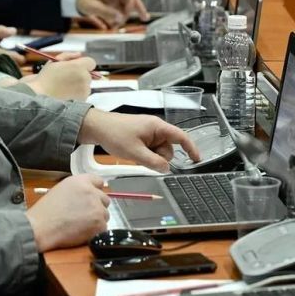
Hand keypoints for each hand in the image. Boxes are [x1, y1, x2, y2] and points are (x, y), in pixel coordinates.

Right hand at [20, 56, 95, 100]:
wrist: (40, 97)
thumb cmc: (46, 79)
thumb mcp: (54, 61)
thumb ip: (69, 55)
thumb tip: (79, 54)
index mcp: (78, 67)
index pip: (91, 62)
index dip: (84, 64)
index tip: (77, 68)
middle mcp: (84, 78)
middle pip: (89, 74)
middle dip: (80, 75)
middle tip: (67, 78)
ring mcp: (85, 90)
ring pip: (86, 85)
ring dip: (79, 85)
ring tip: (64, 87)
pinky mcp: (83, 100)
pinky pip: (83, 95)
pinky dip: (77, 94)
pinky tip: (66, 94)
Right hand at [26, 174, 108, 251]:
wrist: (41, 227)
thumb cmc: (46, 211)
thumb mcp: (61, 190)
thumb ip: (78, 189)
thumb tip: (87, 195)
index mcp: (81, 181)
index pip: (99, 181)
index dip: (95, 190)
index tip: (92, 198)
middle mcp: (92, 192)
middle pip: (104, 199)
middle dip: (97, 207)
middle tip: (84, 215)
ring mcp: (97, 208)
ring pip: (105, 214)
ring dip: (96, 220)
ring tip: (80, 225)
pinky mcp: (99, 224)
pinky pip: (103, 228)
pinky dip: (95, 232)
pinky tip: (82, 233)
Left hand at [76, 0, 147, 27]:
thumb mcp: (91, 7)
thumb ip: (106, 12)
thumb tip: (120, 18)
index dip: (132, 4)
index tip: (131, 14)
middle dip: (137, 9)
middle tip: (144, 18)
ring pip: (129, 6)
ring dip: (125, 17)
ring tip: (115, 25)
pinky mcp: (115, 2)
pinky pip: (123, 9)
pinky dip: (121, 17)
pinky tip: (116, 24)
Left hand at [77, 109, 200, 171]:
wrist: (97, 127)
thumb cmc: (114, 133)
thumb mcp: (135, 152)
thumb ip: (153, 162)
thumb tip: (167, 169)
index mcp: (158, 127)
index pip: (181, 137)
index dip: (191, 148)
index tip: (197, 159)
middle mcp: (156, 129)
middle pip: (168, 149)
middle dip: (159, 158)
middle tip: (142, 157)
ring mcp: (149, 133)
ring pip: (159, 152)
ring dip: (150, 157)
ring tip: (134, 153)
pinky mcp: (142, 137)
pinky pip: (150, 150)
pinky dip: (145, 155)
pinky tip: (133, 153)